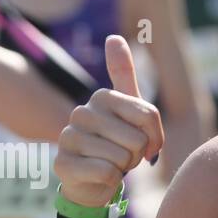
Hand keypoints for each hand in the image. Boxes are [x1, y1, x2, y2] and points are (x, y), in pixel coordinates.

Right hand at [54, 35, 164, 207]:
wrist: (94, 180)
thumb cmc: (118, 142)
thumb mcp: (130, 109)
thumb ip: (125, 74)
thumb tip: (113, 36)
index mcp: (102, 96)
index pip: (150, 115)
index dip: (155, 137)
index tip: (146, 142)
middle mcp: (81, 112)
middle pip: (137, 139)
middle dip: (137, 155)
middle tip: (124, 155)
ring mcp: (68, 138)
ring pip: (121, 158)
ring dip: (124, 168)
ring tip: (111, 164)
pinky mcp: (62, 165)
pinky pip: (106, 173)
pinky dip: (112, 181)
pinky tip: (101, 177)